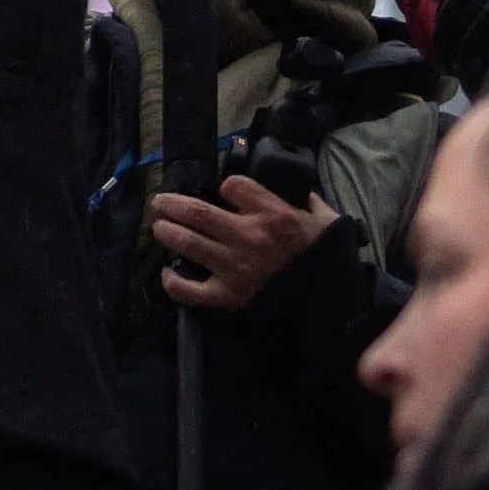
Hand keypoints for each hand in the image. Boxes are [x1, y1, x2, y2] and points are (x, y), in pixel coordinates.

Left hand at [150, 177, 331, 312]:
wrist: (330, 304)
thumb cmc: (327, 258)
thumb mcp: (325, 219)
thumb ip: (305, 200)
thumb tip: (293, 188)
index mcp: (273, 214)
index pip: (234, 186)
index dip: (226, 185)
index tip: (224, 189)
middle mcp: (248, 236)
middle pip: (198, 213)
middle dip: (173, 204)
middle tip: (159, 201)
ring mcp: (234, 267)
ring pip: (189, 243)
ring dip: (168, 232)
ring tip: (158, 226)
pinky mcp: (228, 295)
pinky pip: (192, 290)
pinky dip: (174, 282)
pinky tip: (167, 273)